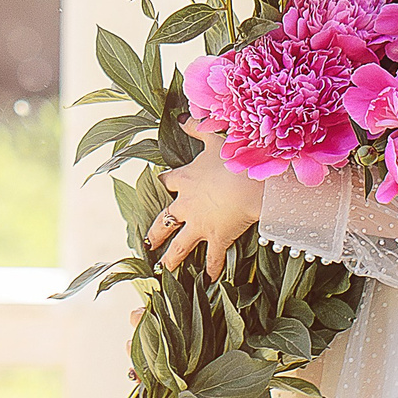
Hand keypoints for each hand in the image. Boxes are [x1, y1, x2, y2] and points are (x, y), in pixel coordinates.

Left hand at [149, 125, 263, 276]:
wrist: (251, 182)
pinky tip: (211, 280)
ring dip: (172, 258)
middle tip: (147, 242)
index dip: (163, 182)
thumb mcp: (213, 137)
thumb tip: (182, 118)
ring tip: (164, 269)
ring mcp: (200, 224)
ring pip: (180, 246)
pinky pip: (214, 258)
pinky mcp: (218, 238)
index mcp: (184, 180)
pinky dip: (214, 268)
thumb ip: (196, 126)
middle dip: (155, 232)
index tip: (161, 184)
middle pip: (164, 220)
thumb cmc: (232, 157)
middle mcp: (186, 205)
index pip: (167, 181)